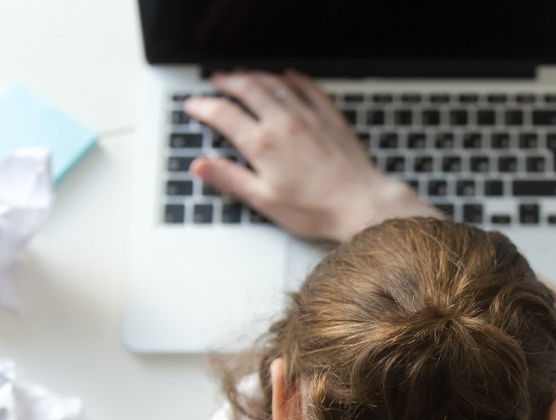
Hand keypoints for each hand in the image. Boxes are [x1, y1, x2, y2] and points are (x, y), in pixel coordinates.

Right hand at [183, 70, 435, 241]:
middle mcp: (283, 123)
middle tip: (217, 81)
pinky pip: (309, 88)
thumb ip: (230, 179)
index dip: (203, 106)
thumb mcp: (265, 201)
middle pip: (247, 88)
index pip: (222, 114)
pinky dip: (294, 79)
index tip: (194, 105)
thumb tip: (200, 166)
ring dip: (255, 75)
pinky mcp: (330, 118)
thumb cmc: (317, 209)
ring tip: (244, 75)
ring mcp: (309, 117)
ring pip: (275, 83)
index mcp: (263, 144)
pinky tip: (289, 77)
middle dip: (227, 81)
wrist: (361, 204)